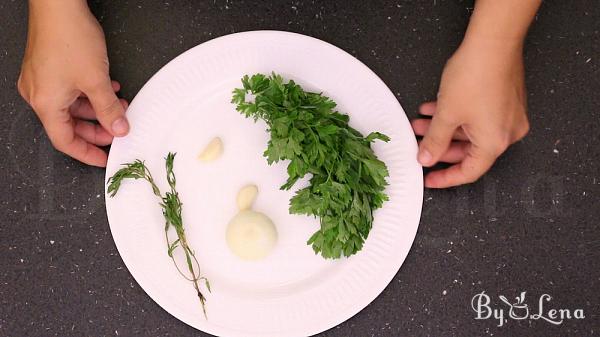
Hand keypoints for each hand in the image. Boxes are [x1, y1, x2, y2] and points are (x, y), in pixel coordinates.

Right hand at [18, 0, 127, 166]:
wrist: (58, 4)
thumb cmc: (69, 37)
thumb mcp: (97, 80)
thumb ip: (109, 109)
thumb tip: (118, 127)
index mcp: (45, 104)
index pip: (65, 141)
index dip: (86, 153)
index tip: (103, 158)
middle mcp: (38, 94)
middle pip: (69, 124)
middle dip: (97, 128)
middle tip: (118, 130)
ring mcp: (41, 80)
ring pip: (72, 105)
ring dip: (97, 108)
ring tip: (120, 106)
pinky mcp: (47, 67)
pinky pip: (69, 89)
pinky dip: (89, 93)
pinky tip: (109, 88)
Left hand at [412, 39, 529, 187]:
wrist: (493, 42)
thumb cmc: (477, 74)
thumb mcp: (446, 114)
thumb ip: (434, 140)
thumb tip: (426, 157)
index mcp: (495, 143)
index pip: (468, 172)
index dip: (446, 178)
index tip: (430, 179)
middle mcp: (506, 133)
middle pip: (468, 151)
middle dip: (439, 147)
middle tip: (419, 145)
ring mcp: (508, 116)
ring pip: (469, 132)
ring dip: (443, 129)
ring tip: (419, 123)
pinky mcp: (505, 101)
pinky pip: (478, 117)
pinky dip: (456, 116)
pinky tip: (433, 109)